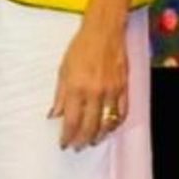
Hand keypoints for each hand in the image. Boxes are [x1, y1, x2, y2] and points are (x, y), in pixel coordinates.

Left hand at [48, 21, 130, 151]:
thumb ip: (60, 95)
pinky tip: (109, 128)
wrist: (104, 31)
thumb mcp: (63, 70)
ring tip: (92, 141)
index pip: (71, 121)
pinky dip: (115, 124)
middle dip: (82, 140)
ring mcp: (112, 91)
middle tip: (77, 147)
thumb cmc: (80, 48)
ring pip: (107, 123)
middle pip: (89, 126)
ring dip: (99, 136)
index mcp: (76, 88)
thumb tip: (54, 115)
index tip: (64, 144)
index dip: (67, 136)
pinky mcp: (124, 87)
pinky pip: (122, 112)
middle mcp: (95, 92)